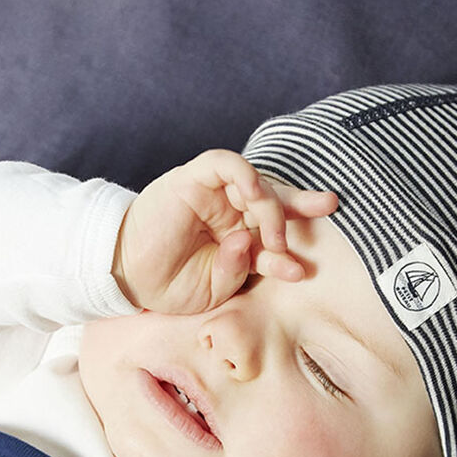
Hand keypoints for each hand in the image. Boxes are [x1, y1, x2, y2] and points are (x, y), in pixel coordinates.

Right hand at [111, 148, 338, 313]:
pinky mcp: (193, 180)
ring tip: (271, 236)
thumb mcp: (213, 290)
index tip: (300, 271)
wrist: (128, 276)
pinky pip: (226, 165)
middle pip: (275, 202)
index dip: (289, 252)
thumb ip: (236, 271)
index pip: (275, 238)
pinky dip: (245, 174)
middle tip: (328, 205)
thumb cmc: (170, 286)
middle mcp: (231, 214)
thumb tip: (246, 242)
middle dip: (304, 204)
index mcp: (240, 240)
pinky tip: (255, 193)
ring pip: (256, 184)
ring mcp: (214, 196)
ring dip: (272, 206)